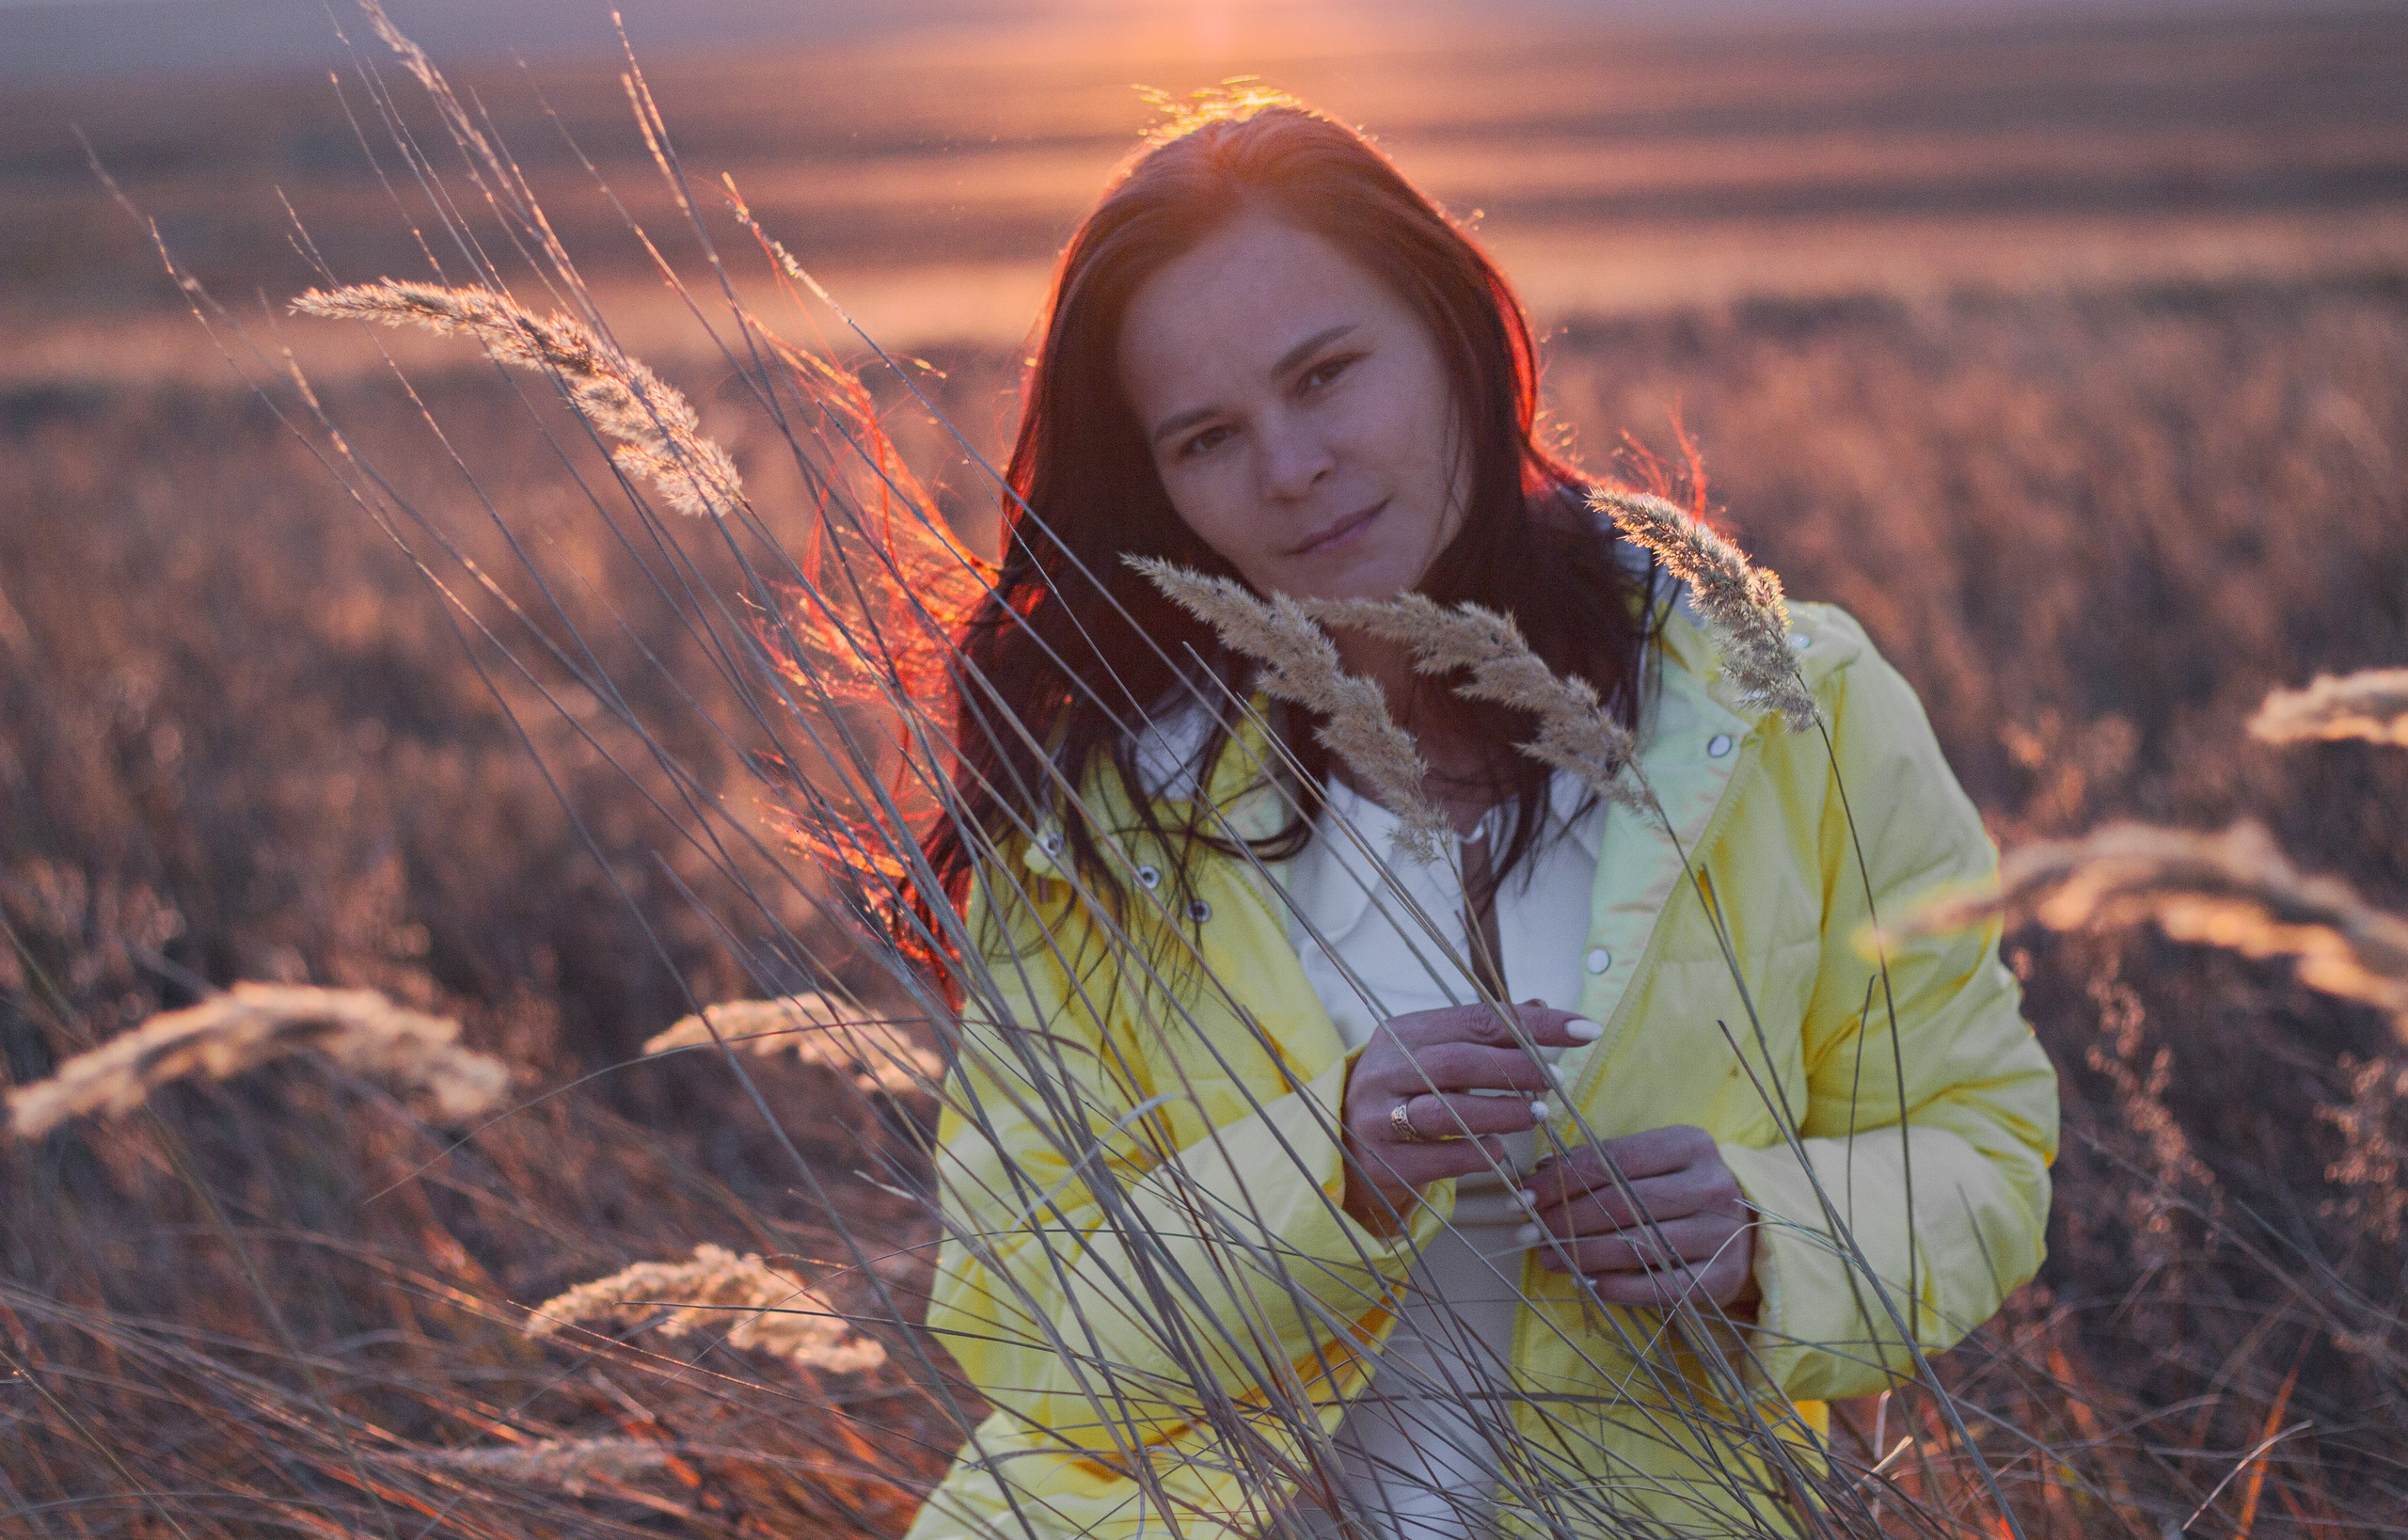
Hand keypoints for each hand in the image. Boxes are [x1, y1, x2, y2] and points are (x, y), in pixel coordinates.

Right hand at [1340, 1001, 1602, 1230]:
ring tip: (1538, 1115)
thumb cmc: (1402, 1095)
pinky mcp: (1385, 1161)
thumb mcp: (1432, 1055)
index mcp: (1402, 1032)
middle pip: (1459, 1060)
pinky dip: (1478, 1152)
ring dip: (1503, 1112)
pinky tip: (1499, 1149)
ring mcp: (1379, 1116)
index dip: (1535, 1023)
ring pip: (1448, 1110)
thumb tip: (1541, 1006)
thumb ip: (1482, 1034)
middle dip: (1518, 1068)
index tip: (1585, 1028)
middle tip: (1558, 1079)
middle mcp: (1384, 1069)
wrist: (1343, 1149)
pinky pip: (1442, 1157)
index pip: (1478, 1018)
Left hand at [1523, 1125, 1759, 1312]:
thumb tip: (1539, 1176)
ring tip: (1549, 1259)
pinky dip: (1619, 1287)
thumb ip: (1601, 1164)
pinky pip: (1661, 1287)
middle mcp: (1711, 1185)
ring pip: (1638, 1246)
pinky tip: (1589, 1283)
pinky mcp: (1723, 1277)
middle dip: (1566, 1220)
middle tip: (1531, 1233)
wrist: (1748, 1226)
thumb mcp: (1651, 1162)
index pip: (1614, 1160)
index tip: (1527, 1195)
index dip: (1564, 1178)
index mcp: (1690, 1145)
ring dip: (1583, 1255)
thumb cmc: (1682, 1188)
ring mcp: (1721, 1233)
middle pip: (1623, 1204)